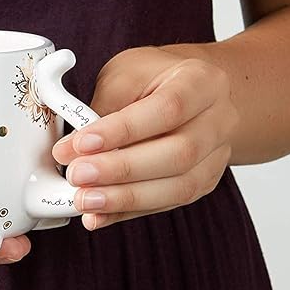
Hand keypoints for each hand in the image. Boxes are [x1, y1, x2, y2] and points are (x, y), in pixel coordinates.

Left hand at [51, 46, 239, 229]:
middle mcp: (218, 120)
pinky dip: (128, 212)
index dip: (123, 130)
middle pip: (178, 153)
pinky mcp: (203, 183)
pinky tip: (98, 215)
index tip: (82, 143)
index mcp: (201, 81)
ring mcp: (216, 156)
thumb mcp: (124, 74)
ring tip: (85, 200)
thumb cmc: (153, 79)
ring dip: (125, 198)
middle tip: (78, 175)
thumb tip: (71, 150)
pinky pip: (166, 204)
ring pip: (179, 187)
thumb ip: (102, 107)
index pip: (167, 109)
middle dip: (121, 170)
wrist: (188, 91)